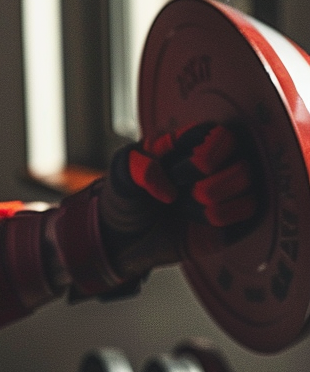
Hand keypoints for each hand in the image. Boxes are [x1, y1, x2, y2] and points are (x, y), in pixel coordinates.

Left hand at [100, 123, 258, 279]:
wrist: (129, 234)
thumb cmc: (128, 195)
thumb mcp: (122, 173)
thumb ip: (138, 167)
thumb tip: (168, 190)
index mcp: (195, 140)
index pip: (223, 136)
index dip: (205, 158)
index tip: (176, 174)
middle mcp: (219, 159)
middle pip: (243, 165)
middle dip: (209, 186)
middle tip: (181, 194)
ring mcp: (229, 187)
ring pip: (247, 186)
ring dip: (213, 201)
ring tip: (186, 208)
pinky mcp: (234, 214)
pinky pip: (249, 209)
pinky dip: (224, 215)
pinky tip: (202, 219)